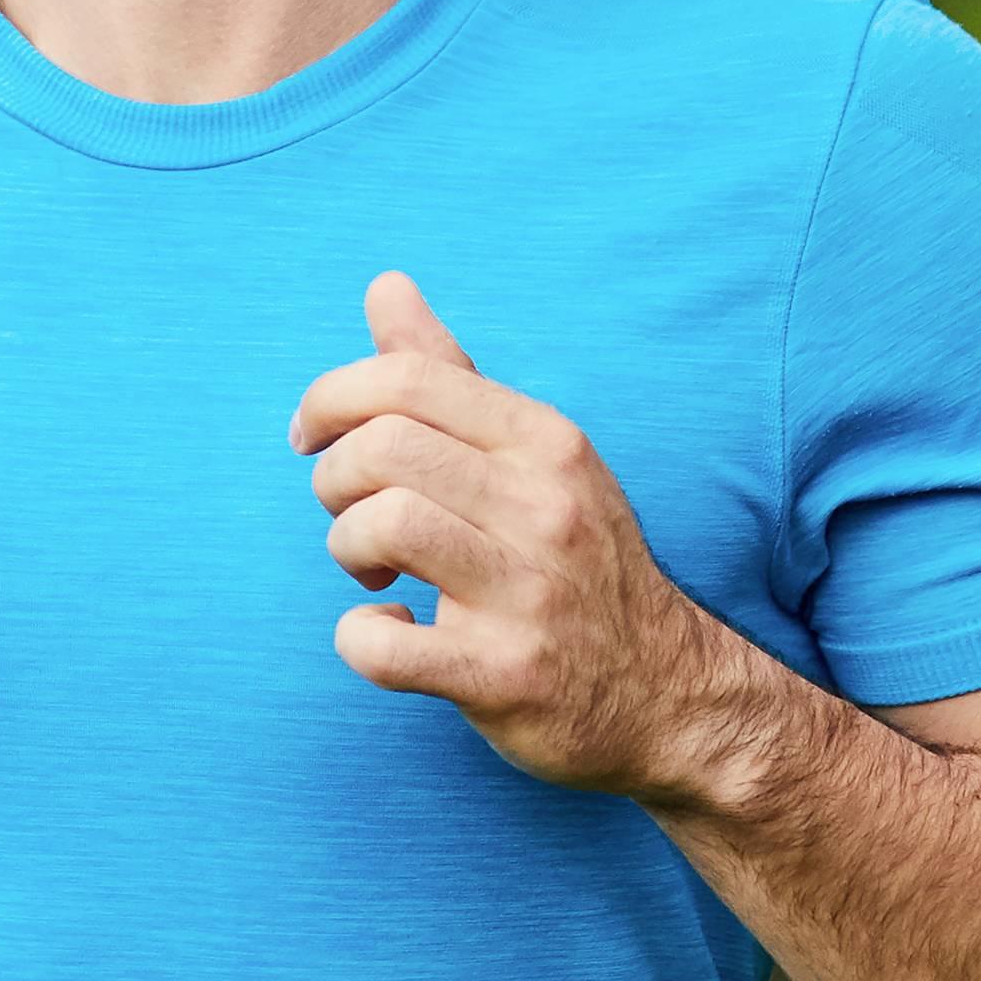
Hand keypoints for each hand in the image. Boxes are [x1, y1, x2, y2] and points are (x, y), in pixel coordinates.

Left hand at [291, 272, 702, 800]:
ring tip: (373, 569)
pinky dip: (360, 639)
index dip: (330, 397)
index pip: (408, 379)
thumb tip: (384, 284)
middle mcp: (546, 507)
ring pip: (382, 525)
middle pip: (382, 447)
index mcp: (546, 442)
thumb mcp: (534, 455)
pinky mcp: (504, 675)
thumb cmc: (577, 561)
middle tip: (351, 513)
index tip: (310, 436)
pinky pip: (383, 647)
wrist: (669, 695)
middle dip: (333, 479)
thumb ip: (449, 373)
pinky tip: (388, 631)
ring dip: (346, 547)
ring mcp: (529, 594)